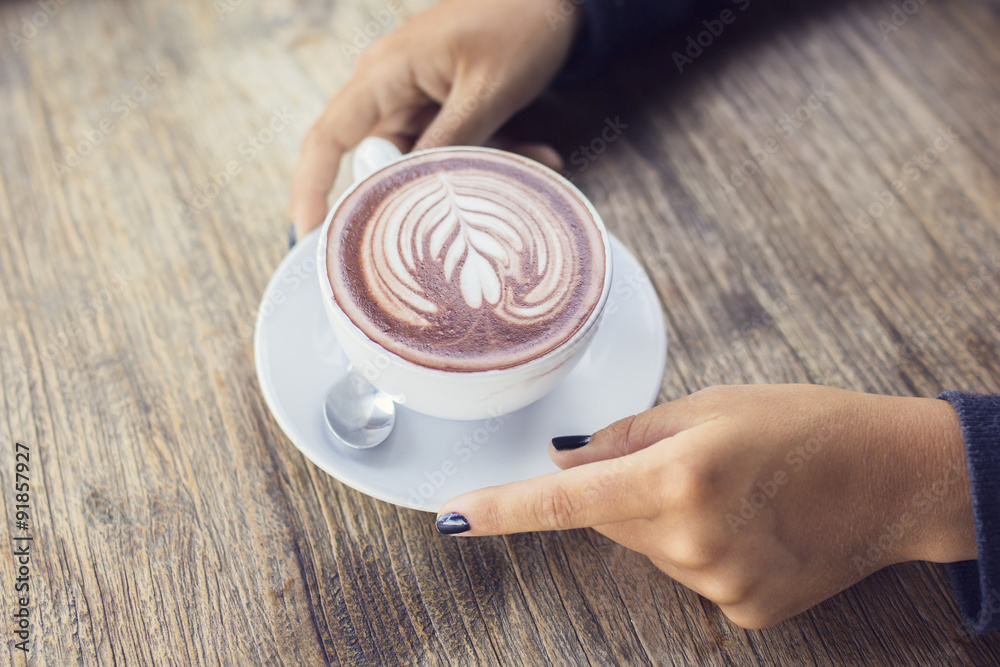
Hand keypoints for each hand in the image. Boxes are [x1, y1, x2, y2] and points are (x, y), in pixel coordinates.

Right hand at [290, 0, 581, 235]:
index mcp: (384, 74)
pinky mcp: (447, 105)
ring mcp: (420, 98)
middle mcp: (391, 88)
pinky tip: (541, 154)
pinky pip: (457, 144)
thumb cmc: (517, 22)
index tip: (310, 236)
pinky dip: (494, 154)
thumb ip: (448, 142)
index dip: (312, 189)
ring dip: (477, 171)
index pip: (328, 138)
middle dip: (428, 187)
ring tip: (534, 162)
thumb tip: (411, 193)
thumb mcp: (485, 90)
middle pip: (384, 160)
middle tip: (471, 208)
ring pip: (429, 159)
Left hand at [435, 384, 975, 627]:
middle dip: (623, 488)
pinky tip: (749, 526)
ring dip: (665, 519)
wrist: (893, 478)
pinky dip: (701, 549)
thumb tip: (564, 460)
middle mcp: (692, 540)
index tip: (451, 517)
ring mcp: (719, 584)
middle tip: (686, 460)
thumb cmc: (802, 424)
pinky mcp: (743, 611)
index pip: (566, 499)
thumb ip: (626, 436)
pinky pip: (689, 575)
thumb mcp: (709, 405)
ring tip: (729, 491)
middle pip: (609, 519)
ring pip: (648, 549)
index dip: (502, 509)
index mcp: (678, 476)